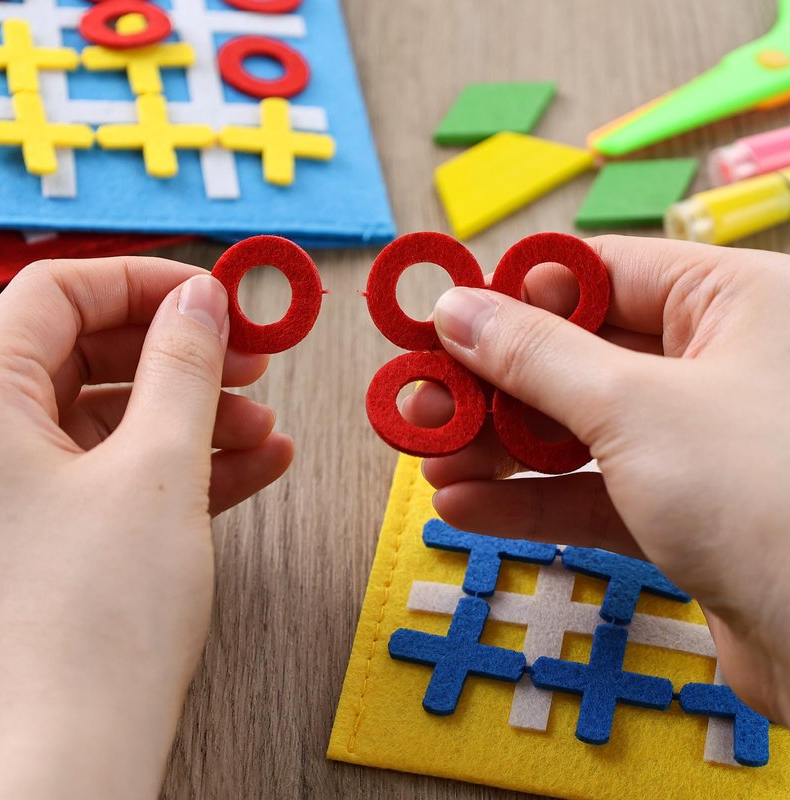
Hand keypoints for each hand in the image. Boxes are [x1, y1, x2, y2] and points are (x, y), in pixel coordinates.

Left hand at [0, 257, 292, 798]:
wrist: (71, 759)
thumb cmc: (94, 623)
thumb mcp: (156, 469)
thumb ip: (183, 368)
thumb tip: (202, 300)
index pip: (56, 294)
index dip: (143, 282)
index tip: (213, 297)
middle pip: (88, 353)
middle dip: (181, 355)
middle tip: (250, 360)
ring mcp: (18, 489)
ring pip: (112, 417)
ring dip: (197, 414)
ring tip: (265, 428)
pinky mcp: (54, 529)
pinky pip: (120, 470)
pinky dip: (185, 462)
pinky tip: (253, 464)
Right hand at [404, 235, 789, 725]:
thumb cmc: (763, 496)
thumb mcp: (632, 408)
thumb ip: (536, 355)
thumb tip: (455, 308)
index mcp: (729, 301)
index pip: (595, 274)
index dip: (511, 298)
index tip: (440, 325)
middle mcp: (716, 363)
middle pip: (574, 356)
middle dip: (491, 387)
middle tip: (418, 405)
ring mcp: (696, 441)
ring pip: (576, 430)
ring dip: (498, 449)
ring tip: (429, 462)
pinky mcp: (682, 511)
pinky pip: (592, 491)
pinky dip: (529, 499)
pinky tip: (465, 508)